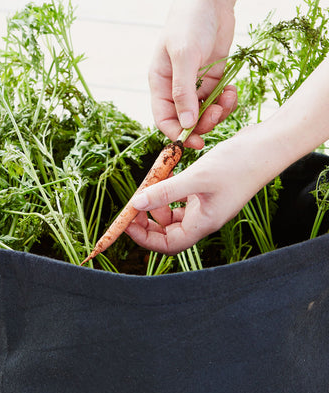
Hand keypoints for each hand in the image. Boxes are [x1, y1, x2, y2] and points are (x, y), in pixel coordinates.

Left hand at [125, 125, 278, 254]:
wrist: (266, 147)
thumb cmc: (238, 164)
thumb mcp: (196, 178)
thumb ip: (165, 193)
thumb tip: (135, 205)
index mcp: (203, 224)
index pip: (168, 245)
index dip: (145, 238)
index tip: (127, 223)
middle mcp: (203, 219)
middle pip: (168, 233)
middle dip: (147, 223)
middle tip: (132, 208)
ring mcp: (205, 206)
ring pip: (173, 216)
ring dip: (157, 206)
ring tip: (147, 189)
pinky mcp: (206, 192)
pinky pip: (181, 200)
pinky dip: (168, 194)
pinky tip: (164, 180)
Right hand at [149, 0, 238, 147]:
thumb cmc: (189, 22)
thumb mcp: (184, 56)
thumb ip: (184, 92)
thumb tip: (186, 124)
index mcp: (160, 85)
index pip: (164, 120)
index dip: (177, 134)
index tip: (194, 142)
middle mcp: (175, 89)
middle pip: (185, 121)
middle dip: (201, 124)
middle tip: (216, 115)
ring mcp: (195, 86)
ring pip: (203, 114)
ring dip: (217, 113)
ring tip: (227, 98)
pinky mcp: (212, 80)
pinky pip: (218, 101)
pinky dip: (226, 101)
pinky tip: (231, 90)